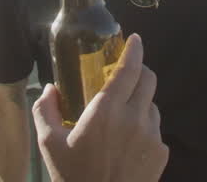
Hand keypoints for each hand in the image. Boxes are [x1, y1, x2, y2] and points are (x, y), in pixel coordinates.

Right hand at [33, 34, 168, 181]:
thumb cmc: (72, 178)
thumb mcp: (49, 145)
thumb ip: (45, 110)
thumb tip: (51, 88)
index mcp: (106, 111)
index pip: (129, 68)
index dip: (135, 50)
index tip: (135, 39)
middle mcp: (134, 119)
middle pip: (149, 79)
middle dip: (140, 71)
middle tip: (126, 74)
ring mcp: (152, 136)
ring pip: (152, 105)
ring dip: (140, 102)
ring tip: (121, 117)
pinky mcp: (161, 153)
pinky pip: (156, 129)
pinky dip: (144, 128)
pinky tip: (127, 143)